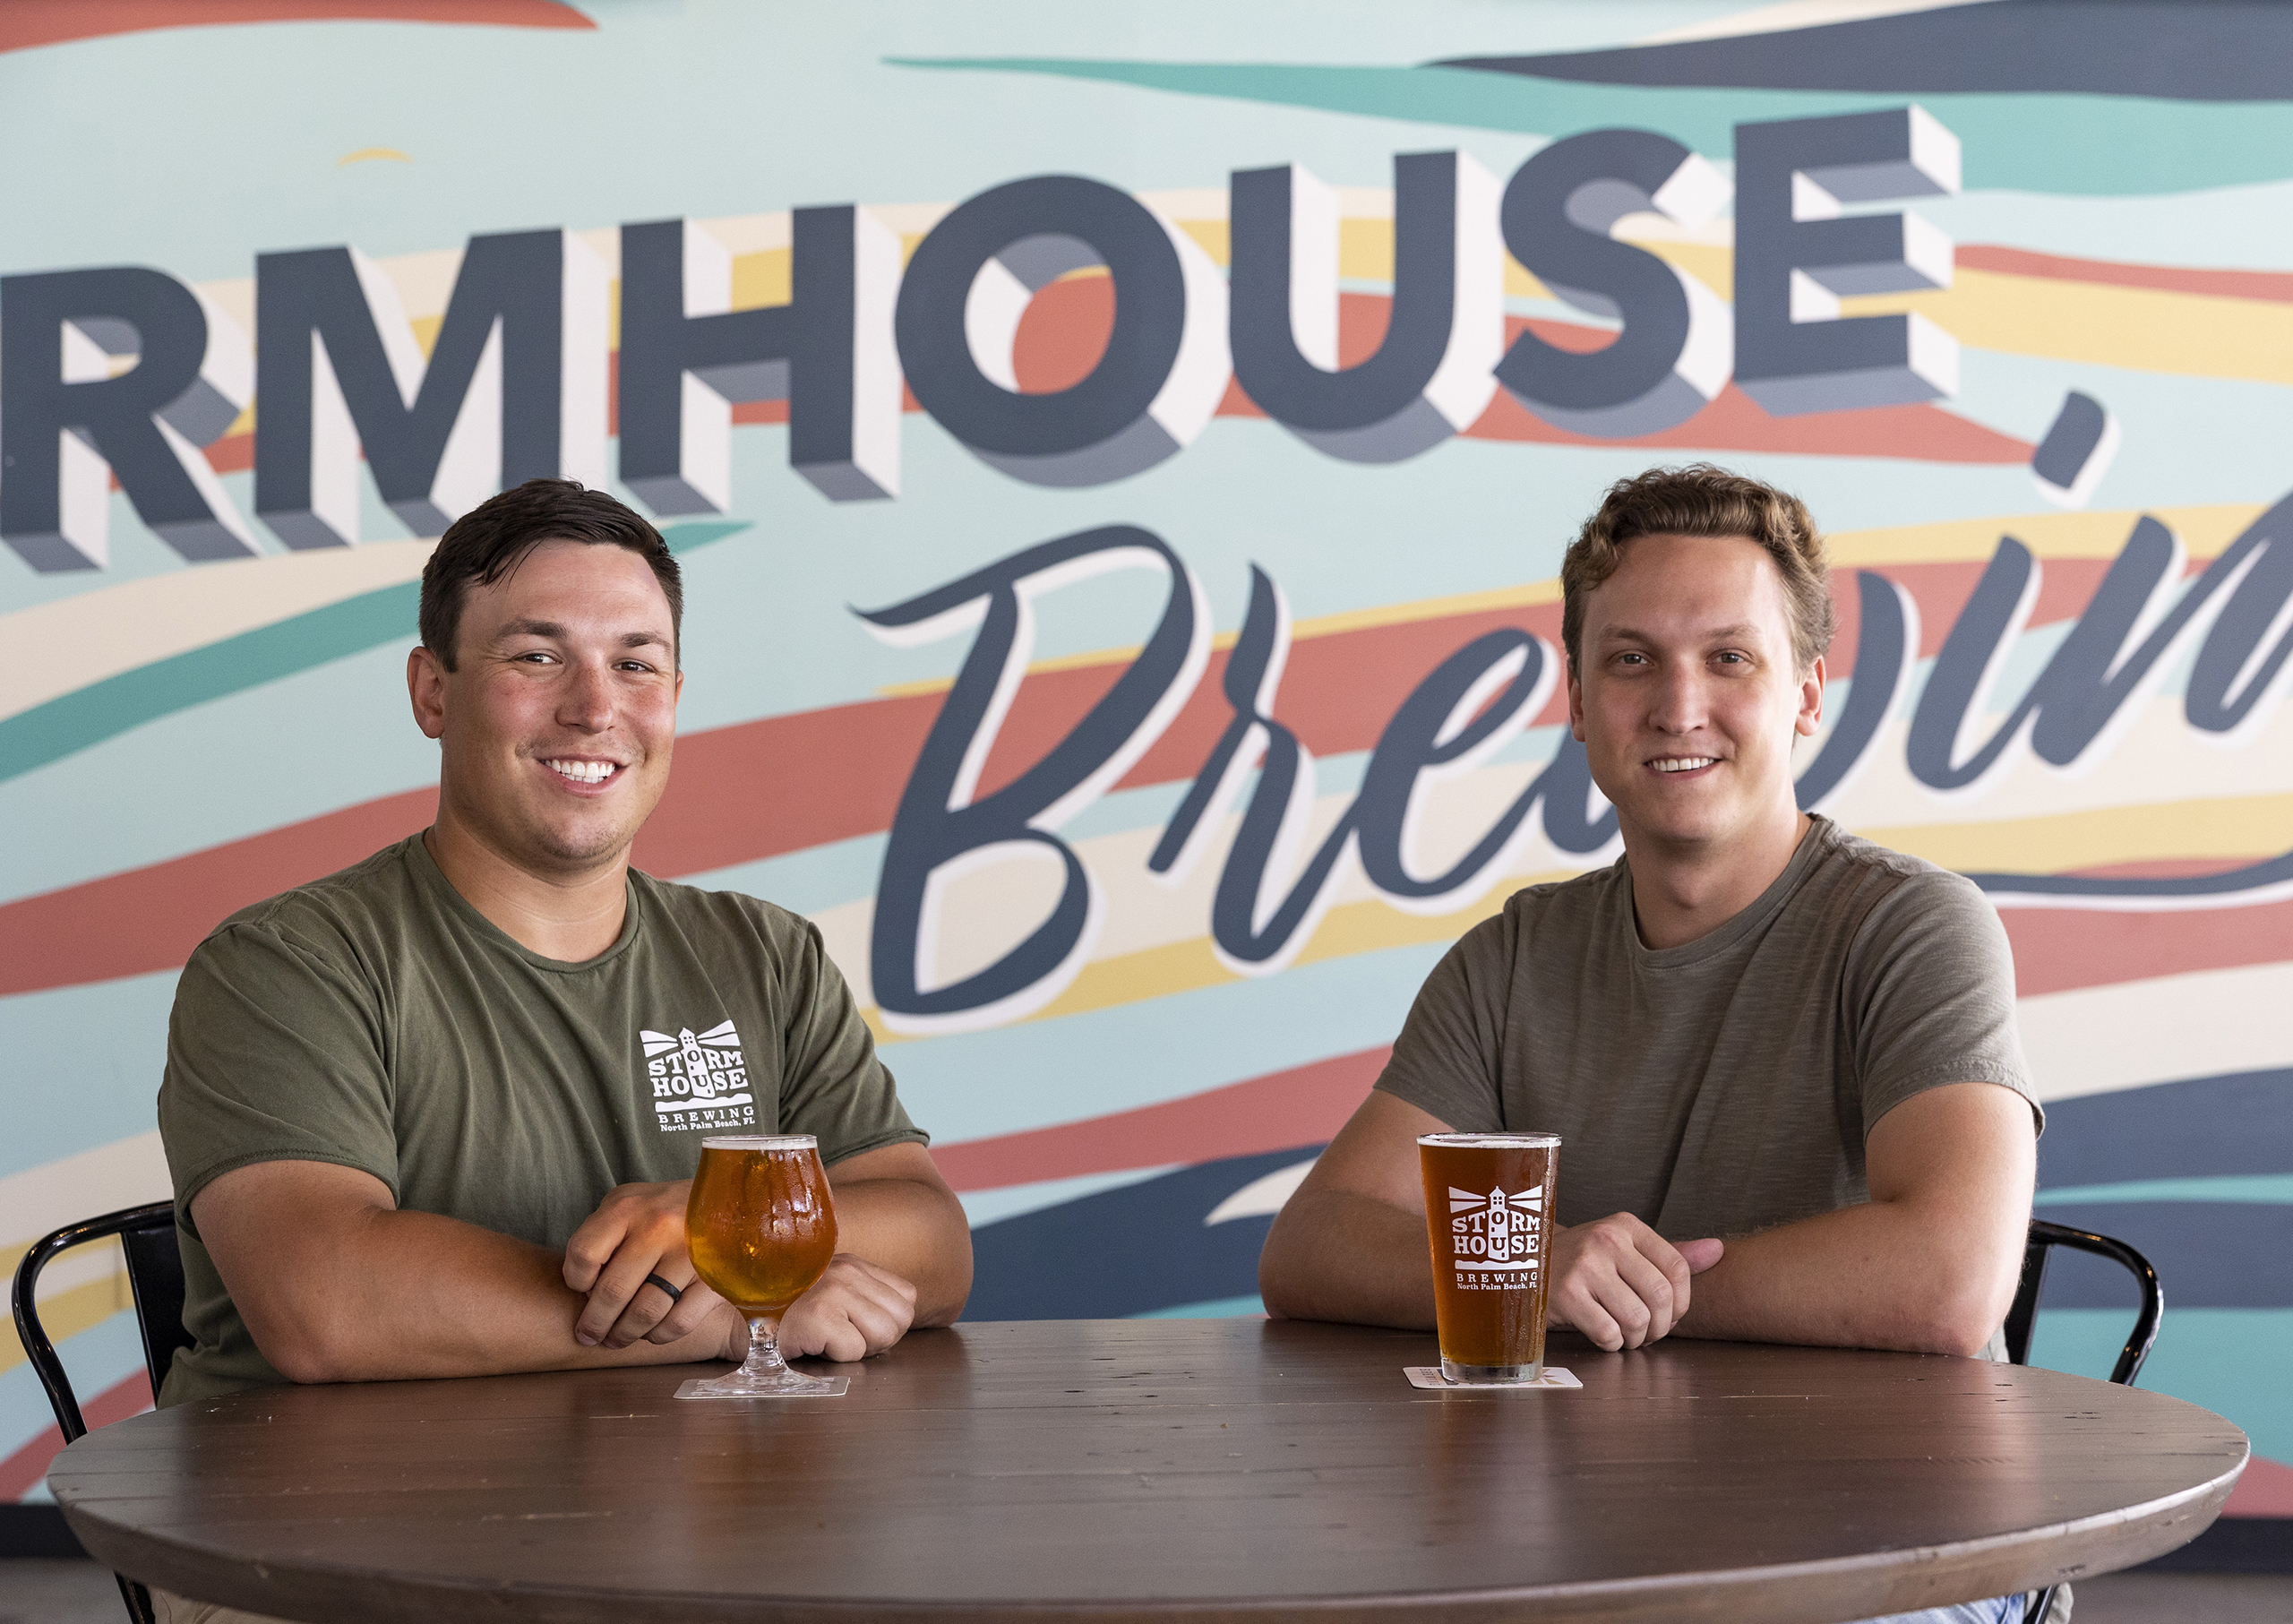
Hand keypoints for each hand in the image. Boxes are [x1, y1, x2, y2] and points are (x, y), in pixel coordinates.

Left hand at [561, 1180, 726, 1349]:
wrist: (725, 1198)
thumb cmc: (662, 1208)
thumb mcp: (626, 1203)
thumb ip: (601, 1236)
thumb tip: (586, 1291)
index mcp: (628, 1207)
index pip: (584, 1255)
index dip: (575, 1281)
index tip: (581, 1290)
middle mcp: (658, 1227)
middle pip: (612, 1291)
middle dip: (594, 1323)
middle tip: (589, 1335)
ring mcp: (689, 1253)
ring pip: (645, 1312)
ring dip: (624, 1335)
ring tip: (617, 1339)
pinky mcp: (714, 1277)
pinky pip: (678, 1322)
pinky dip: (660, 1335)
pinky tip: (652, 1332)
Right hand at [775, 1254, 918, 1361]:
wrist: (727, 1315)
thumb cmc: (779, 1312)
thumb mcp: (827, 1293)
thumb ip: (862, 1301)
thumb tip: (895, 1329)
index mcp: (853, 1265)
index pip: (907, 1297)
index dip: (888, 1322)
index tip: (857, 1329)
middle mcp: (847, 1272)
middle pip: (902, 1318)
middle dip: (879, 1339)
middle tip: (842, 1338)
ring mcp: (834, 1291)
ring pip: (884, 1334)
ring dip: (858, 1348)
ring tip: (827, 1340)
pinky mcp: (818, 1316)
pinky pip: (854, 1351)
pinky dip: (835, 1357)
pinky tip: (811, 1344)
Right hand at [1546, 1213, 1723, 1350]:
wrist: (1525, 1265)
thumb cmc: (1583, 1262)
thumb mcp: (1624, 1249)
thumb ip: (1671, 1254)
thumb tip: (1718, 1251)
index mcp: (1626, 1226)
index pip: (1678, 1267)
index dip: (1682, 1302)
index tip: (1669, 1315)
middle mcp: (1606, 1240)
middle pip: (1661, 1297)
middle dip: (1660, 1327)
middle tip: (1647, 1333)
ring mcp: (1583, 1266)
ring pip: (1637, 1319)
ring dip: (1636, 1339)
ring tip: (1624, 1334)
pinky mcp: (1563, 1294)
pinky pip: (1608, 1333)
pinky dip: (1612, 1344)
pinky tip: (1602, 1335)